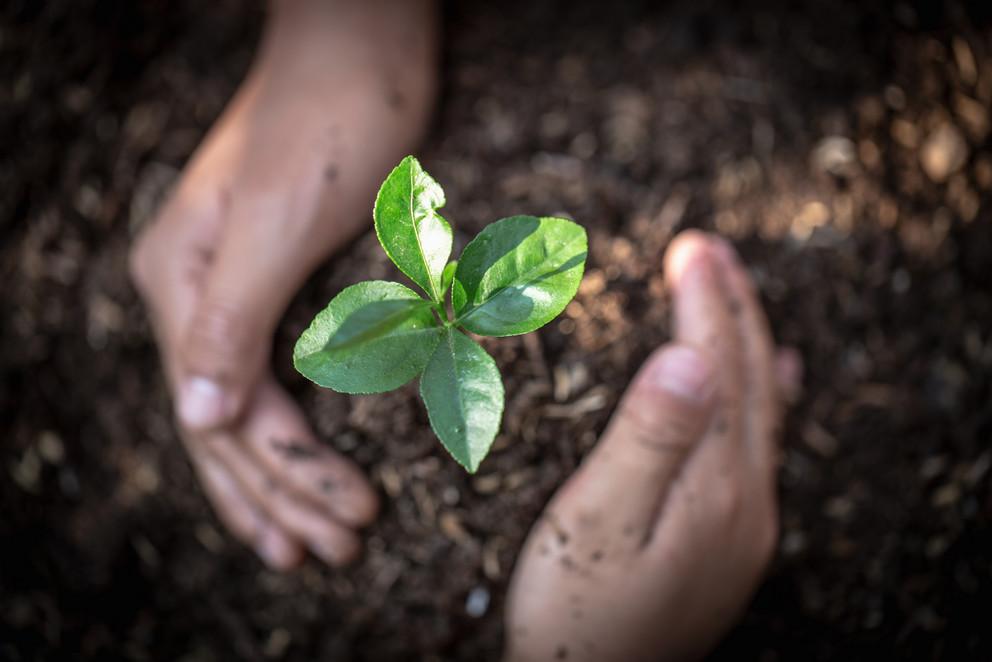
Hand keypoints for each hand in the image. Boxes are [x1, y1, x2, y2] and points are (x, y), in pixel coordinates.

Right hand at [129, 0, 436, 567]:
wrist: (363, 54)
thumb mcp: (279, 222)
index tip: (348, 524)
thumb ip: (230, 320)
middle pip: (227, 428)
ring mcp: (231, 290)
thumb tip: (195, 421)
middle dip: (283, 497)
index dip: (287, 479)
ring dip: (284, 481)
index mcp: (182, 286)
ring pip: (246, 411)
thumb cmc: (332, 124)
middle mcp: (194, 296)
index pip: (226, 416)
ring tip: (319, 539)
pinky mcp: (273, 282)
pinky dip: (292, 429)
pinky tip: (306, 465)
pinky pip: (271, 376)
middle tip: (337, 555)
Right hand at [504, 232, 799, 660]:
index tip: (690, 247)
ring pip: (761, 410)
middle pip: (751, 381)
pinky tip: (772, 384)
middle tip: (708, 248)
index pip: (719, 368)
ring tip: (738, 294)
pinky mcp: (730, 540)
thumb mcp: (600, 522)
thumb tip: (691, 356)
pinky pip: (760, 444)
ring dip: (749, 345)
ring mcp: (744, 523)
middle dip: (732, 308)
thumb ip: (648, 439)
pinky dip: (763, 397)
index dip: (705, 304)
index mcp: (715, 483)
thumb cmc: (576, 610)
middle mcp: (745, 498)